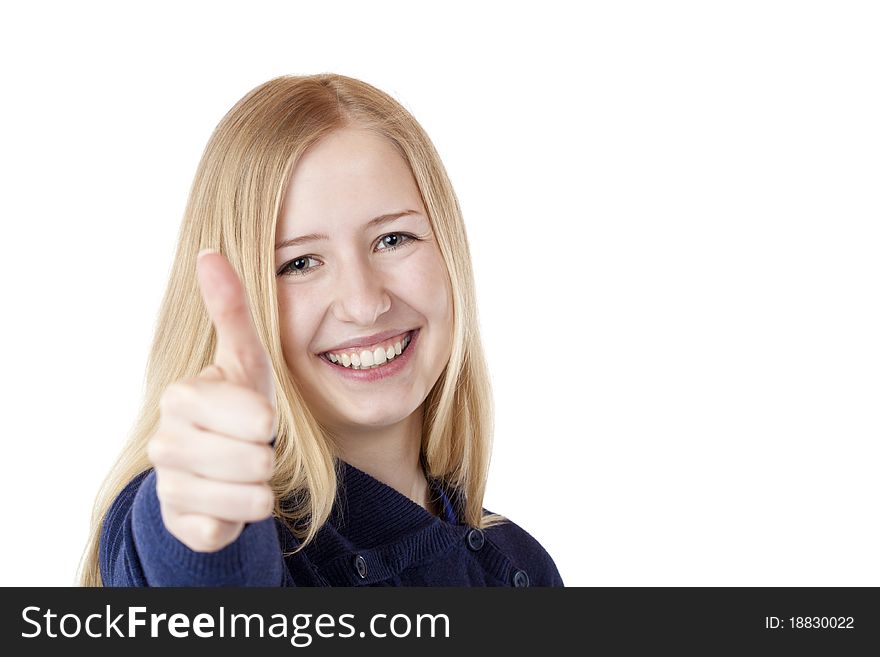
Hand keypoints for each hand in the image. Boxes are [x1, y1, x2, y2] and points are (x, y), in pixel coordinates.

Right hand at [147, 249, 277, 551]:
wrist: (216, 466)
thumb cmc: (237, 406)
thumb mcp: (245, 359)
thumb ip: (231, 309)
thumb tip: (209, 252)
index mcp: (183, 396)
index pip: (256, 416)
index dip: (268, 420)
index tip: (257, 416)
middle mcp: (166, 441)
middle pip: (257, 459)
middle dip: (267, 455)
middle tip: (251, 446)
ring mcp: (168, 485)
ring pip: (251, 497)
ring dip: (261, 486)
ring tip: (244, 471)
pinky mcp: (178, 524)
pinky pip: (227, 529)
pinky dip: (239, 519)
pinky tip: (227, 501)